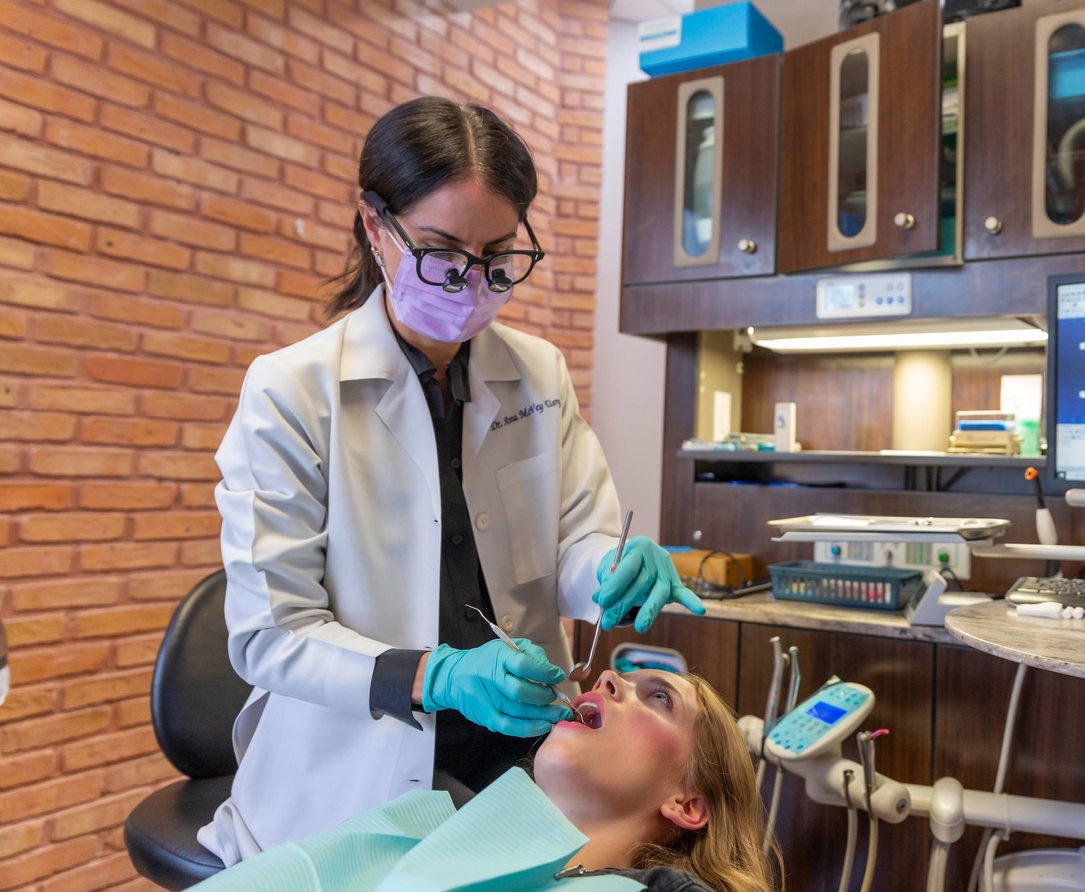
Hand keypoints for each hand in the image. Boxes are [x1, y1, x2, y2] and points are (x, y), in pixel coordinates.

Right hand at [421, 639, 571, 735]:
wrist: (454, 676)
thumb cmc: (486, 661)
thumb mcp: (506, 647)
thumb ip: (531, 654)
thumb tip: (552, 673)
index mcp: (498, 656)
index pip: (524, 665)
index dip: (545, 673)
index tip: (557, 676)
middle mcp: (491, 678)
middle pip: (522, 691)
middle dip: (545, 696)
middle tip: (556, 696)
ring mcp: (487, 699)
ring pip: (519, 711)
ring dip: (544, 715)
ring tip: (559, 714)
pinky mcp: (485, 716)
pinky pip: (510, 726)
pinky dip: (530, 728)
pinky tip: (544, 725)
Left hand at [594, 535, 705, 631]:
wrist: (633, 558)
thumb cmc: (618, 566)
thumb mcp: (608, 569)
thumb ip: (607, 582)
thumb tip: (601, 600)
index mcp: (637, 547)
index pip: (628, 567)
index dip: (614, 585)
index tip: (601, 601)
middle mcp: (655, 557)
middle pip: (642, 582)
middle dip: (623, 604)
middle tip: (608, 622)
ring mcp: (667, 570)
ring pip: (659, 592)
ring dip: (648, 611)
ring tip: (639, 627)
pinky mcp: (675, 583)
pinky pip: (683, 593)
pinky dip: (690, 602)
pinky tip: (699, 610)